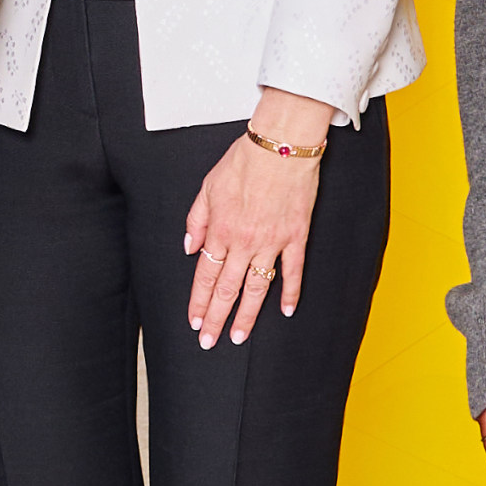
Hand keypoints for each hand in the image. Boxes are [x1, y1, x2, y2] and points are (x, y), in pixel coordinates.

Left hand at [186, 137, 319, 344]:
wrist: (281, 144)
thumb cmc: (244, 160)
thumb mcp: (207, 186)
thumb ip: (197, 219)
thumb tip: (190, 246)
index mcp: (220, 230)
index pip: (205, 275)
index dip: (199, 301)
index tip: (194, 320)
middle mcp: (244, 241)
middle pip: (227, 288)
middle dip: (216, 318)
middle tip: (209, 341)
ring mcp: (272, 242)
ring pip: (257, 287)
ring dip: (247, 315)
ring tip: (239, 336)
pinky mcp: (296, 236)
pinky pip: (293, 271)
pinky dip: (291, 292)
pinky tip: (287, 311)